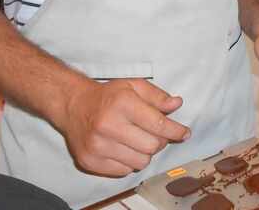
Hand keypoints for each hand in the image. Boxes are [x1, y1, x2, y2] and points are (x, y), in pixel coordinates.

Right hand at [61, 78, 189, 176]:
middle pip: (152, 146)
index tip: (185, 133)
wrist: (73, 105)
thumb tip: (177, 104)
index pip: (158, 124)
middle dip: (161, 141)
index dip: (176, 130)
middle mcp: (108, 125)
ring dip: (146, 153)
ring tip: (139, 140)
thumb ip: (157, 96)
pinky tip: (125, 148)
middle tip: (156, 134)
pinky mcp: (89, 161)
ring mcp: (97, 146)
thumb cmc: (109, 95)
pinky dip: (130, 162)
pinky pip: (123, 171)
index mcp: (122, 103)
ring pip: (140, 162)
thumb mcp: (134, 86)